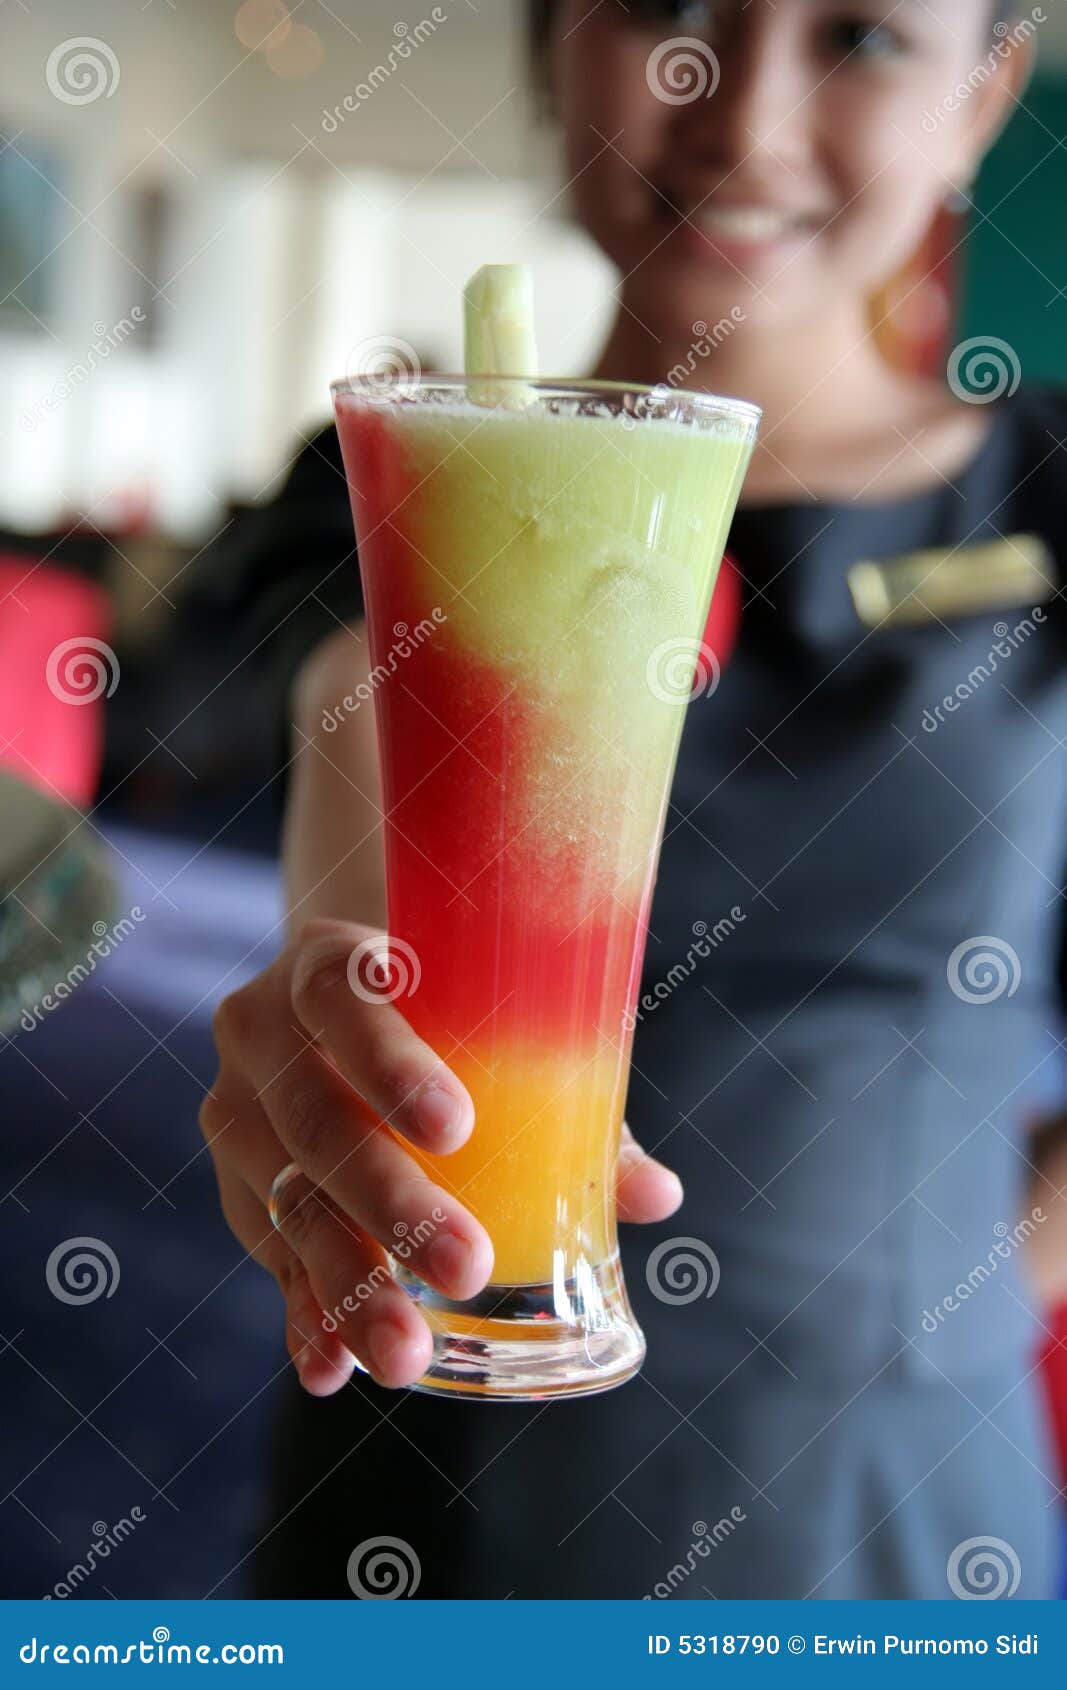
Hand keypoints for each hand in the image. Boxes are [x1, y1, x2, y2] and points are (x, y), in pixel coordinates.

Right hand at [201, 917, 683, 1395]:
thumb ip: (568, 1102)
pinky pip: (271, 1256)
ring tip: (406, 1353)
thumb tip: (657, 1198)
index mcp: (327, 964)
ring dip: (348, 1284)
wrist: (342, 1002)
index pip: (342, 999)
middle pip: (315, 1118)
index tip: (458, 1128)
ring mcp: (239, 1113)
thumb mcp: (494, 1023)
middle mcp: (264, 1034)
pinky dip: (306, 1314)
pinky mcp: (240, 1186)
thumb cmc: (446, 1008)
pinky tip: (334, 1368)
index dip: (391, 1064)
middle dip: (388, 1202)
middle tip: (465, 1265)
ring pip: (287, 1200)